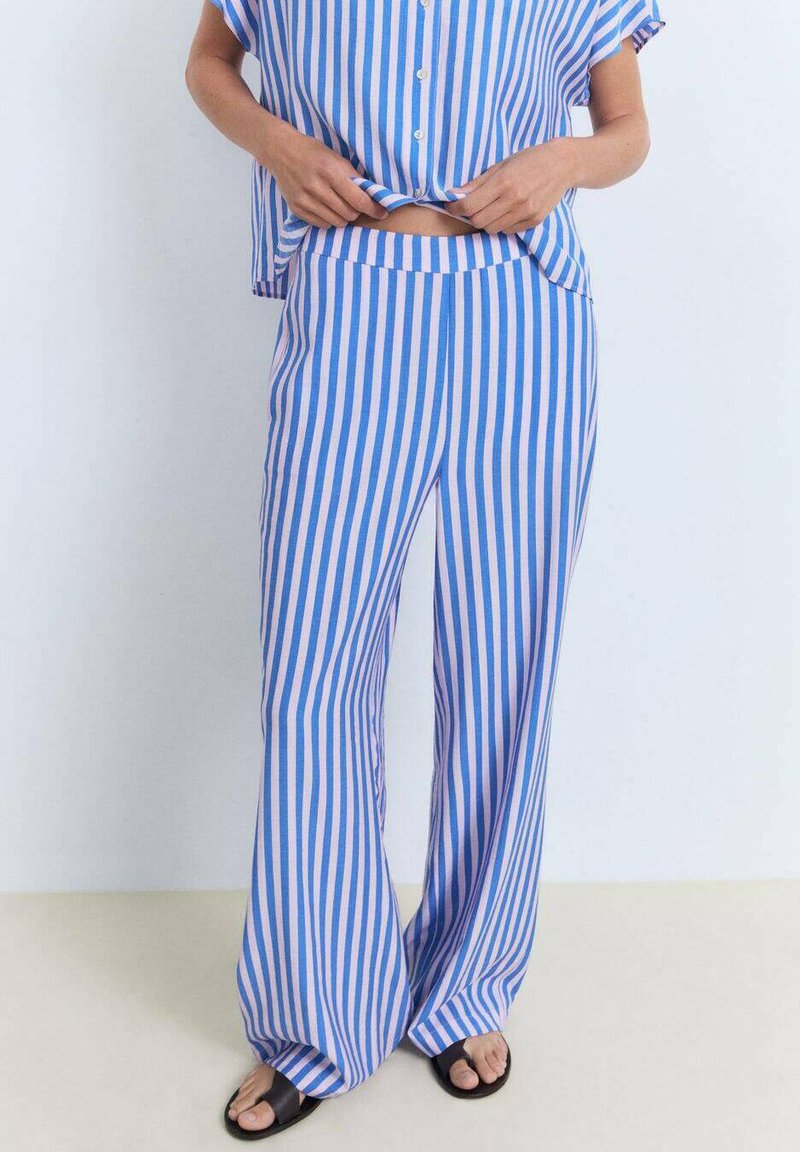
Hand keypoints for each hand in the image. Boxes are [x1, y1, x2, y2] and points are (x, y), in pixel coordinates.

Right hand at [261, 120, 388, 227]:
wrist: (281, 151)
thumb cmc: (313, 152)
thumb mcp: (336, 158)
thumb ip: (353, 177)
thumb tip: (372, 195)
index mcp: (330, 172)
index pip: (359, 200)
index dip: (373, 209)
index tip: (382, 213)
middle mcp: (317, 188)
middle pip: (349, 214)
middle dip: (357, 212)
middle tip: (355, 204)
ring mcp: (305, 200)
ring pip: (337, 222)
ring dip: (344, 217)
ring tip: (340, 205)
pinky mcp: (297, 209)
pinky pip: (322, 224)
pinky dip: (329, 220)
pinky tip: (327, 208)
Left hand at [445, 139, 577, 232]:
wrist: (562, 164)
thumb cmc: (529, 160)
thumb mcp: (501, 165)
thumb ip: (478, 182)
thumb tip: (455, 194)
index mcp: (503, 182)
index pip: (470, 206)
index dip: (456, 208)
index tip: (452, 206)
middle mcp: (514, 200)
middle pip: (478, 221)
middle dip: (470, 216)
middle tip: (471, 207)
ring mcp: (525, 212)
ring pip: (492, 229)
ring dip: (486, 221)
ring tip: (491, 208)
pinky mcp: (534, 221)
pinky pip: (508, 231)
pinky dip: (502, 224)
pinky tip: (506, 211)